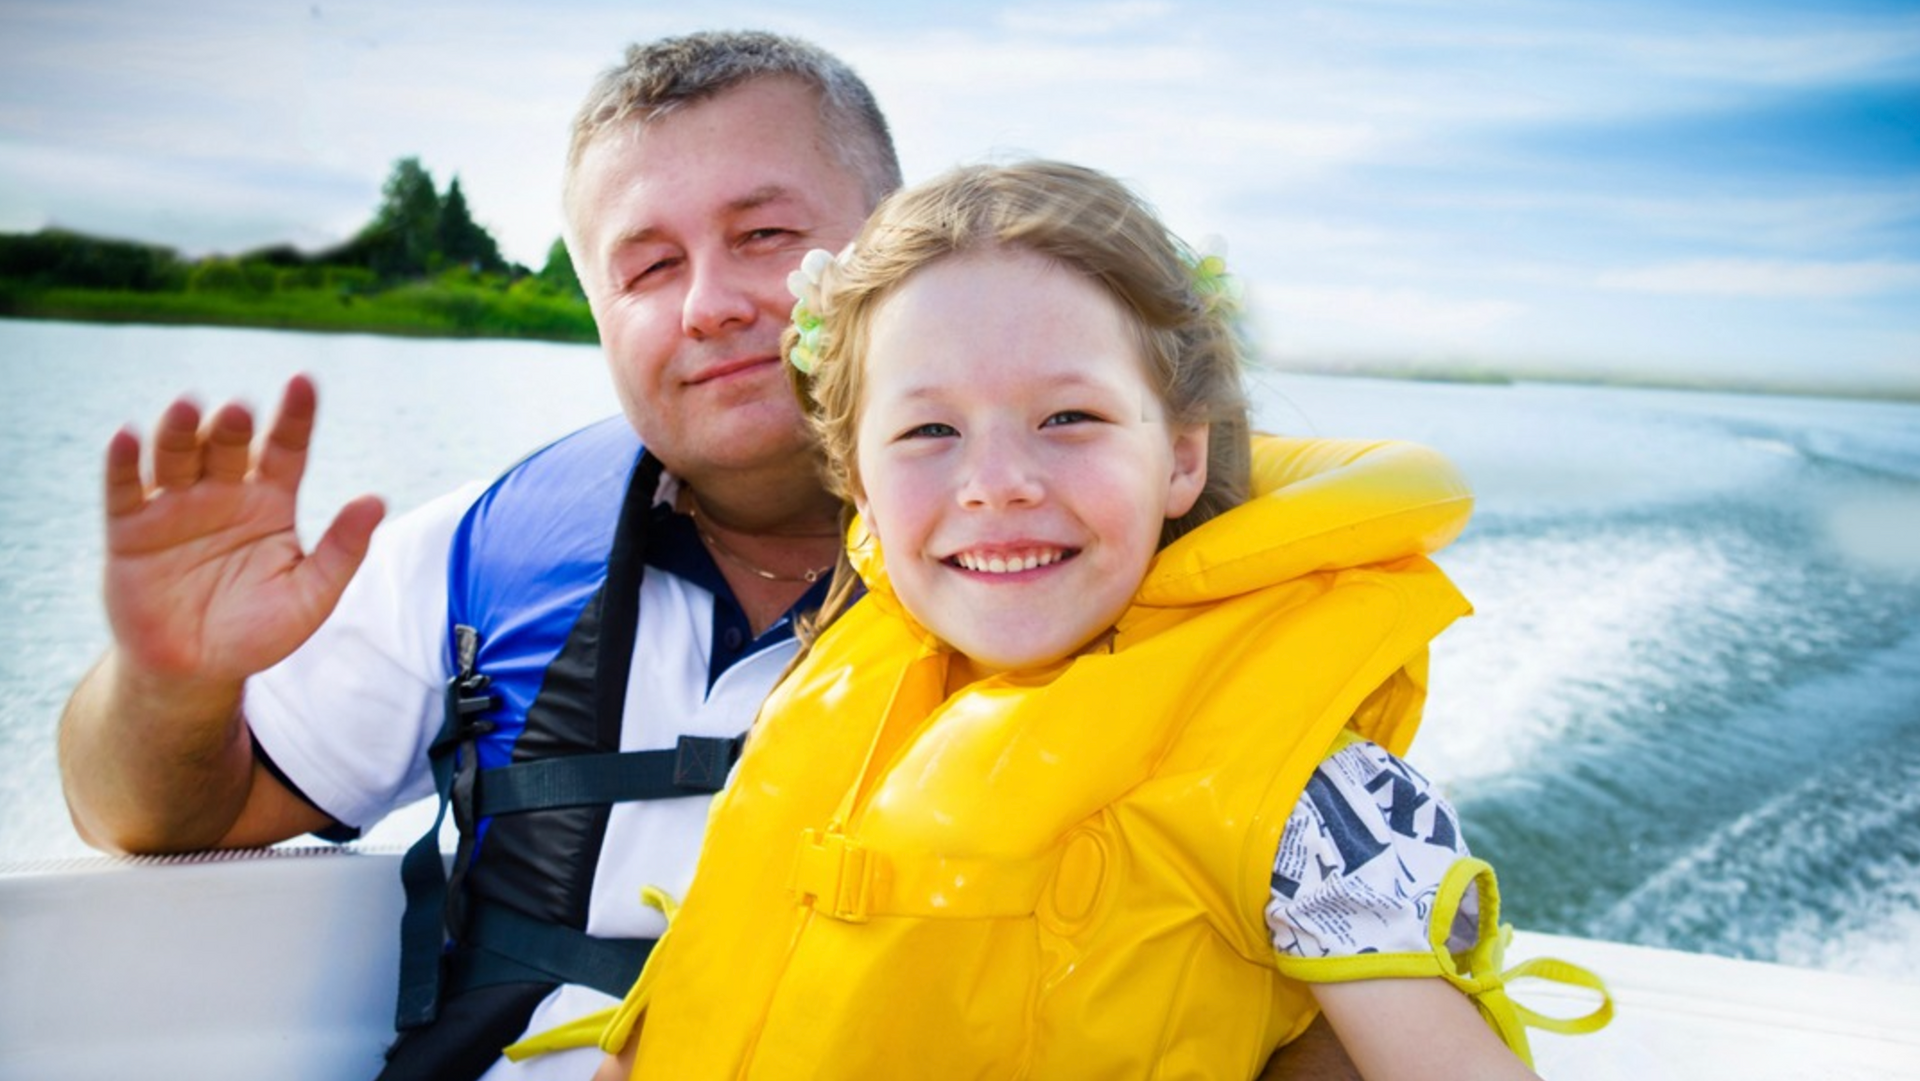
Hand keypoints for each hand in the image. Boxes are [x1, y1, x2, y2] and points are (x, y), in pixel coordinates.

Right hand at [101, 374, 384, 683]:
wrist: (196, 671)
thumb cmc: (258, 631)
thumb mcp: (311, 596)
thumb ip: (343, 550)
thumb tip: (376, 500)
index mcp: (270, 501)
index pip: (287, 448)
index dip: (295, 415)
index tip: (303, 382)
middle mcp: (223, 493)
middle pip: (229, 446)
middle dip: (234, 426)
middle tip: (241, 411)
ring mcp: (175, 507)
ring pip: (177, 456)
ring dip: (180, 431)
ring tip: (188, 408)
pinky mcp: (130, 529)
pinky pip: (125, 489)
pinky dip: (123, 462)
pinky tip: (126, 437)